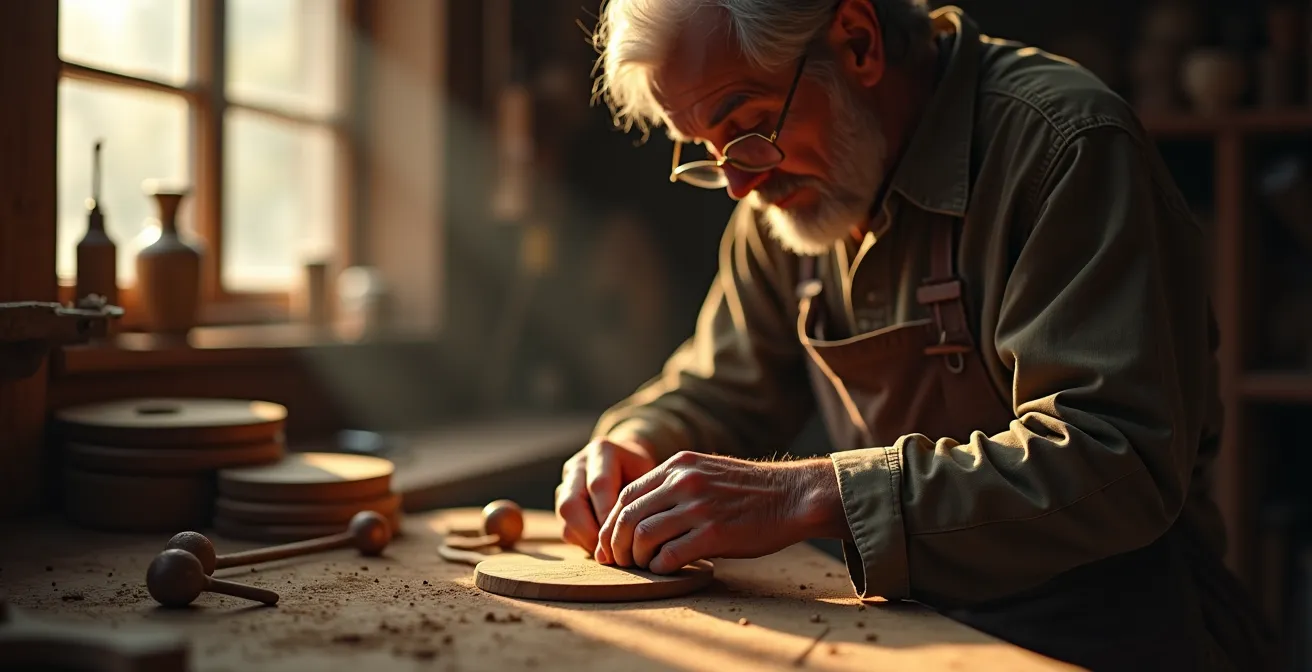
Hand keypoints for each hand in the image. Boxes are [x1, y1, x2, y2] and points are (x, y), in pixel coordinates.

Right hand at [555, 438, 656, 551]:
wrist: (628, 462)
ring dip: (586, 539)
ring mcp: (566, 482)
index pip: (599, 486)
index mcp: (601, 452)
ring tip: (609, 552)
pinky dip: (584, 541)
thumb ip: (639, 498)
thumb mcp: (648, 475)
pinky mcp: (562, 501)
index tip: (623, 537)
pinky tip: (603, 547)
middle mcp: (578, 465)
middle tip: (611, 551)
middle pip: (571, 504)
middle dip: (590, 532)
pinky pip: (566, 527)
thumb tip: (630, 537)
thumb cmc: (643, 472)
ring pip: (565, 518)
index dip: (609, 514)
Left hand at [595, 451, 848, 573]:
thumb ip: (676, 485)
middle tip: (615, 561)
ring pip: (642, 535)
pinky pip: (670, 554)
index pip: (627, 494)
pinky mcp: (713, 533)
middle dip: (615, 543)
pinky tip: (665, 569)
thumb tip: (643, 512)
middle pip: (627, 516)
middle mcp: (684, 481)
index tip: (610, 542)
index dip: (612, 522)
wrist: (794, 495)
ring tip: (642, 566)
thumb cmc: (752, 491)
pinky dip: (660, 566)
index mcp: (679, 465)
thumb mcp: (708, 472)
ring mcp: (698, 506)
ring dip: (635, 557)